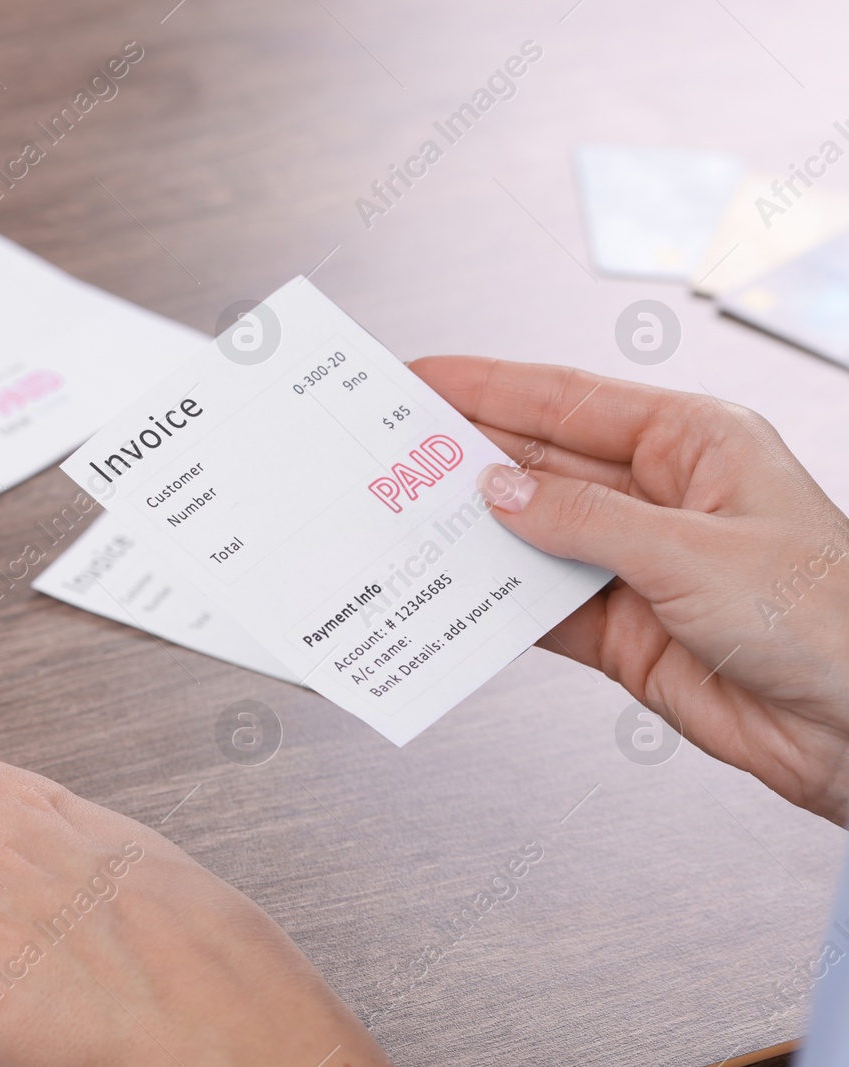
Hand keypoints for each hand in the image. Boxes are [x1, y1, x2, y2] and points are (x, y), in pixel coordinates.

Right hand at [413, 355, 848, 822]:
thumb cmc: (829, 620)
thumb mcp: (693, 552)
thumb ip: (583, 519)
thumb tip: (498, 490)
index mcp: (694, 442)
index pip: (568, 400)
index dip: (486, 386)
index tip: (419, 377)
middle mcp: (661, 497)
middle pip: (540, 463)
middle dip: (466, 458)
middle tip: (391, 453)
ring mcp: (638, 565)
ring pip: (532, 535)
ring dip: (474, 534)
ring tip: (403, 521)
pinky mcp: (623, 630)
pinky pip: (539, 604)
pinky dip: (495, 601)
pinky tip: (453, 590)